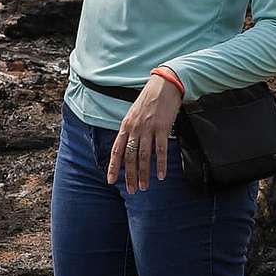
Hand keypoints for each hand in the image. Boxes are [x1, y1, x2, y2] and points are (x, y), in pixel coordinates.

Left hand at [106, 73, 183, 192]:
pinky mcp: (162, 127)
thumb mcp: (134, 114)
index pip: (116, 150)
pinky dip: (160, 164)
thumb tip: (128, 148)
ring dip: (143, 174)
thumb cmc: (149, 99)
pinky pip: (160, 150)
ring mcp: (148, 128)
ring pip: (144, 156)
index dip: (113, 167)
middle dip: (129, 175)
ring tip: (144, 187)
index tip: (111, 181)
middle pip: (130, 157)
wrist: (164, 84)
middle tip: (132, 190)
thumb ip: (130, 130)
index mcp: (126, 126)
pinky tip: (161, 175)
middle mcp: (135, 128)